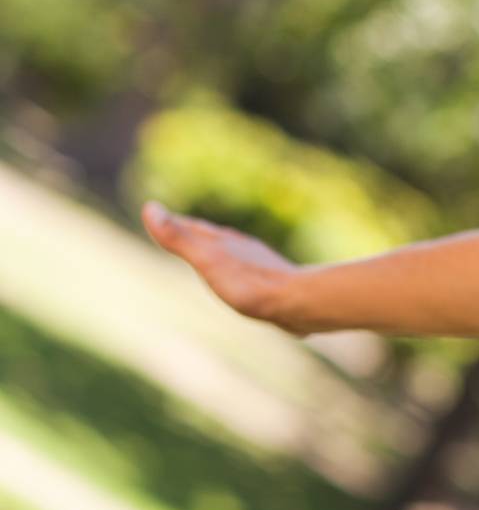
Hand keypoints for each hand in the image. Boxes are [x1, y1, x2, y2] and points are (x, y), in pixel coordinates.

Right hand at [142, 201, 307, 334]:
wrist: (298, 302)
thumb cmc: (249, 283)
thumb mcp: (207, 259)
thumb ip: (179, 238)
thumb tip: (149, 207)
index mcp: (226, 243)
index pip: (195, 228)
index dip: (175, 223)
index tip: (157, 215)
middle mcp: (244, 250)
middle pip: (215, 238)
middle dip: (196, 234)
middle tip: (182, 230)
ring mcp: (261, 267)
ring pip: (235, 255)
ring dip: (220, 253)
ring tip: (212, 256)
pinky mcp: (275, 286)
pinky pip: (251, 275)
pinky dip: (239, 275)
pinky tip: (245, 285)